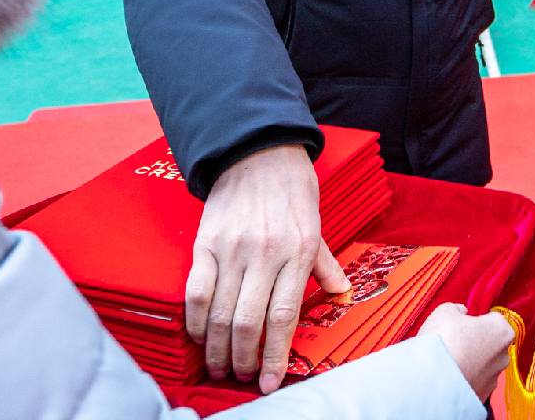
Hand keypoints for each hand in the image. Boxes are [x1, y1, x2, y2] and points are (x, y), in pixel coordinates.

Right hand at [188, 145, 349, 392]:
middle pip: (248, 323)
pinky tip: (198, 335)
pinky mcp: (205, 243)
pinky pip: (195, 291)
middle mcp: (265, 254)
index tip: (270, 382)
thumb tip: (341, 293)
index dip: (275, 356)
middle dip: (243, 359)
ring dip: (216, 348)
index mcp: (297, 252)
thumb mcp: (317, 225)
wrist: (258, 151)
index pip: (283, 317)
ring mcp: (232, 249)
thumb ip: (325, 264)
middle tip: (242, 376)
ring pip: (219, 313)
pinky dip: (194, 320)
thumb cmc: (292, 190)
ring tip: (219, 365)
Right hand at [420, 302, 514, 399]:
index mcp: (502, 330)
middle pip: (491, 344)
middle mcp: (503, 356)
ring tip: (447, 362)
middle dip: (475, 343)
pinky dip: (464, 380)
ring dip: (470, 363)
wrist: (431, 381)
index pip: (494, 320)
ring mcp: (494, 379)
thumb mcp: (445, 311)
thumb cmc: (443, 341)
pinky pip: (474, 383)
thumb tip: (461, 312)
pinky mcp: (482, 396)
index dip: (477, 320)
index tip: (463, 324)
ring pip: (483, 366)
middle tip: (453, 342)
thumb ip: (457, 309)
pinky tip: (448, 377)